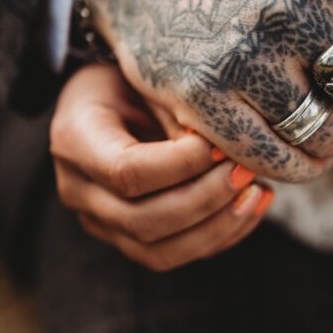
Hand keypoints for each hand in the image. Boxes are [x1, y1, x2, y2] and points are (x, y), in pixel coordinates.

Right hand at [50, 64, 273, 270]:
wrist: (109, 96)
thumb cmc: (132, 78)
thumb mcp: (150, 79)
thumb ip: (179, 115)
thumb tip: (224, 153)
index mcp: (75, 140)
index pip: (127, 172)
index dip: (181, 165)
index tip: (220, 145)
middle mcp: (78, 190)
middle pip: (142, 221)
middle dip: (205, 199)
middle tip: (246, 171)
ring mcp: (100, 221)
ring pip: (159, 252)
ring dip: (217, 227)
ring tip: (257, 193)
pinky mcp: (126, 238)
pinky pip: (174, 254)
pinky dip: (219, 237)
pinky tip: (253, 206)